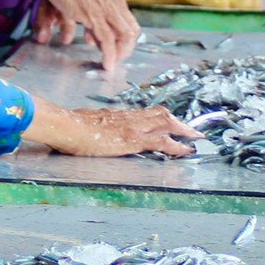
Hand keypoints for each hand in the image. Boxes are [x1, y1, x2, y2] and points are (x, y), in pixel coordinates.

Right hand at [38, 0, 139, 69]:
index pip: (130, 22)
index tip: (120, 50)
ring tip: (112, 64)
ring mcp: (107, 9)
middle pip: (131, 31)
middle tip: (118, 60)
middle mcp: (115, 2)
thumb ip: (95, 15)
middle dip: (126, 49)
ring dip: (120, 54)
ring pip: (123, 37)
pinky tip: (107, 64)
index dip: (128, 39)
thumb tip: (95, 38)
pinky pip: (108, 40)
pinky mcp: (95, 17)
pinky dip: (110, 54)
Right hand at [52, 106, 200, 157]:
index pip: (145, 113)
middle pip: (161, 114)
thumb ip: (92, 125)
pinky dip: (177, 146)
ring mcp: (133, 127)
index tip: (170, 121)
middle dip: (179, 122)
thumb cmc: (70, 126)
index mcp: (118, 115)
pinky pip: (161, 141)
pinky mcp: (134, 139)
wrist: (68, 126)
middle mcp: (130, 117)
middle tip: (193, 129)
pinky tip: (187, 150)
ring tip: (196, 137)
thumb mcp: (85, 122)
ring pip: (166, 123)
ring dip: (184, 130)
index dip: (160, 117)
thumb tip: (87, 127)